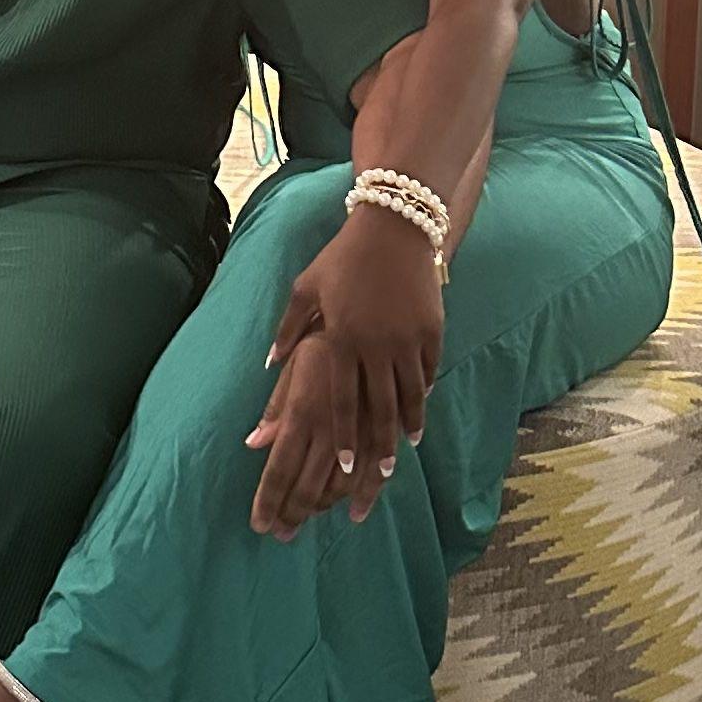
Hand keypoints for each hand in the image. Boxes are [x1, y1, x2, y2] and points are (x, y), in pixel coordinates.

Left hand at [244, 208, 444, 532]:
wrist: (393, 226)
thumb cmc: (341, 259)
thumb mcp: (306, 290)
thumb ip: (288, 330)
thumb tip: (269, 363)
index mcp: (341, 339)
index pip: (341, 401)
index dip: (343, 437)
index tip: (344, 468)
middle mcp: (376, 344)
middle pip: (379, 408)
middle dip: (379, 446)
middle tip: (379, 476)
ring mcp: (408, 338)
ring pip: (409, 395)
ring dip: (407, 425)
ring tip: (405, 448)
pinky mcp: (431, 329)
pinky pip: (428, 369)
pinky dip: (423, 391)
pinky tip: (420, 407)